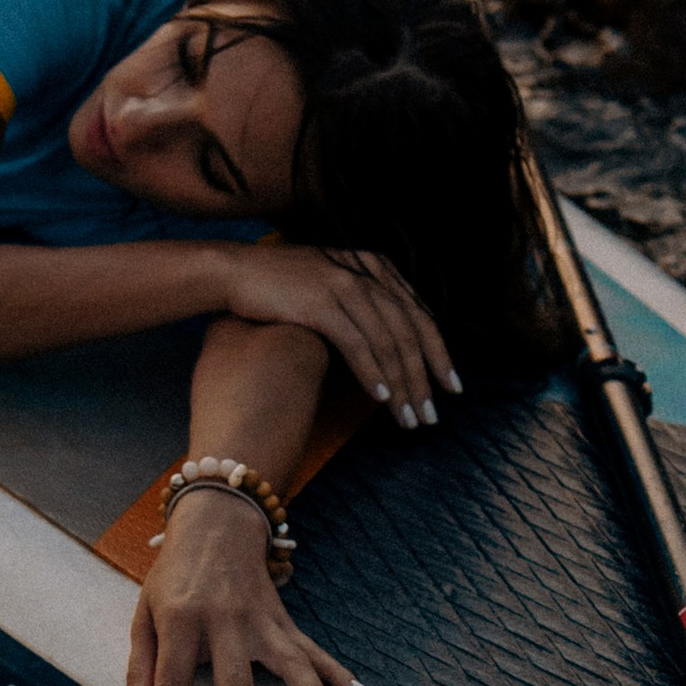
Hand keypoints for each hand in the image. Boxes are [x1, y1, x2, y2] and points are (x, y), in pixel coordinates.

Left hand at [124, 486, 368, 685]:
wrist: (215, 525)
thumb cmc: (173, 577)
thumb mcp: (145, 615)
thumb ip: (141, 668)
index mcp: (181, 621)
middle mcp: (224, 621)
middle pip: (234, 682)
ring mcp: (260, 620)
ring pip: (291, 663)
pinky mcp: (282, 620)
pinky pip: (313, 649)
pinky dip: (338, 672)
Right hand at [205, 243, 459, 432]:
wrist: (234, 272)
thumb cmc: (281, 286)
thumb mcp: (332, 285)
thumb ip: (364, 304)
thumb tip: (390, 344)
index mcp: (375, 268)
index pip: (420, 316)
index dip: (439, 354)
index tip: (452, 388)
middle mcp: (366, 273)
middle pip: (409, 333)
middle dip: (424, 379)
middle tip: (432, 415)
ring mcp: (344, 286)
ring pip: (387, 343)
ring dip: (401, 386)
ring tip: (409, 418)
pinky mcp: (321, 303)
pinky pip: (357, 344)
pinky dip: (372, 374)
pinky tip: (381, 399)